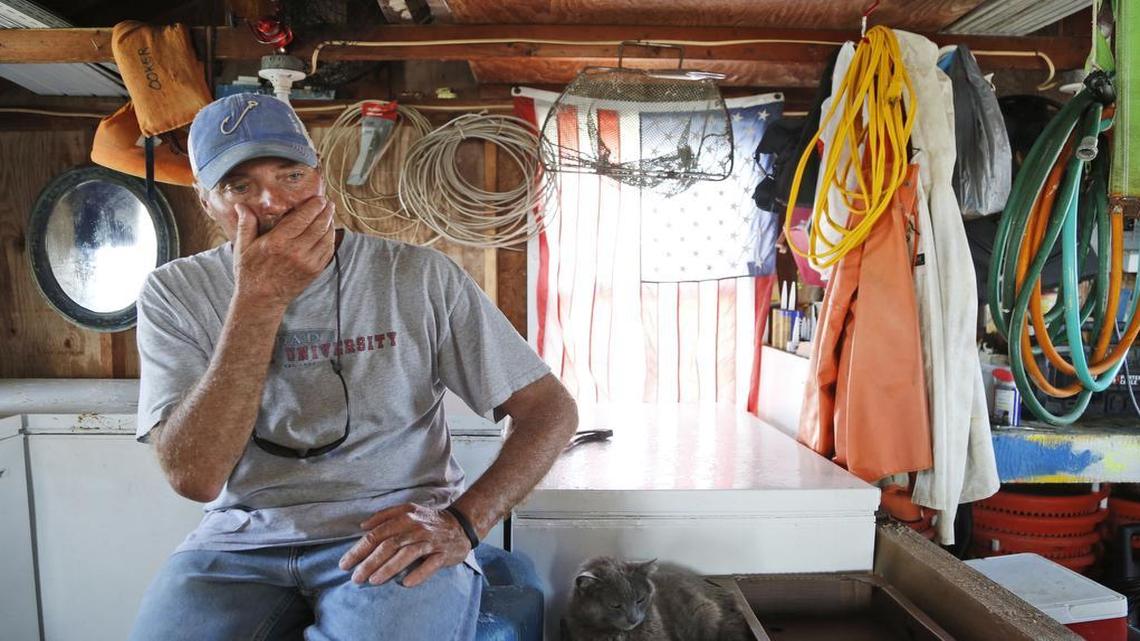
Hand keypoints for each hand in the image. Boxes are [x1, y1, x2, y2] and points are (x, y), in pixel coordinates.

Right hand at [231, 195, 335, 310]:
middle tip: (328, 203)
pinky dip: (330, 239)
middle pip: (318, 225)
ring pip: (326, 238)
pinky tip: (328, 232)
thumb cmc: (250, 272)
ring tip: (329, 214)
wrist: (261, 300)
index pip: (302, 218)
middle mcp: (296, 252)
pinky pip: (328, 251)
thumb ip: (245, 224)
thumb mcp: (243, 247)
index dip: (313, 206)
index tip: (319, 199)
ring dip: (330, 224)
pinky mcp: (314, 271)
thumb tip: (241, 205)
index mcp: (277, 242)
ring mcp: (308, 263)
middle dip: (325, 212)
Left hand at [339, 503, 471, 586]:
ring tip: (373, 581)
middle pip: (389, 545)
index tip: (345, 564)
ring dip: (388, 568)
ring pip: (407, 555)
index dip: (359, 549)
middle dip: (369, 563)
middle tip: (355, 578)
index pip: (377, 534)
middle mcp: (416, 528)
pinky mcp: (443, 554)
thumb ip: (385, 516)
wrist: (461, 524)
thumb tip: (363, 526)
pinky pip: (430, 565)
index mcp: (405, 517)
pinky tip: (405, 583)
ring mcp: (431, 541)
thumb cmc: (429, 521)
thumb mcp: (408, 510)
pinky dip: (418, 574)